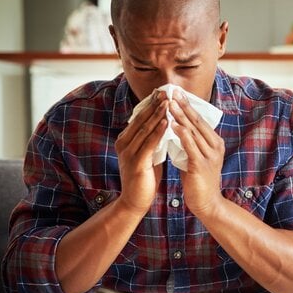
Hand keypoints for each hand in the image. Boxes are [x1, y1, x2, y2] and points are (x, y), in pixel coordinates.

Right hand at [115, 94, 167, 214]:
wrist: (135, 201)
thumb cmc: (144, 178)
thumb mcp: (147, 154)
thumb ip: (151, 140)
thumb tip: (163, 125)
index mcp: (126, 140)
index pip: (139, 117)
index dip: (151, 104)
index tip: (162, 92)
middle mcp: (124, 143)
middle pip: (141, 119)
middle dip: (154, 104)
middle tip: (166, 91)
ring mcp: (129, 152)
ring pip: (145, 128)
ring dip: (157, 114)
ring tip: (168, 101)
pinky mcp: (136, 162)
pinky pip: (149, 143)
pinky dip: (158, 131)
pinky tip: (167, 122)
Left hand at [168, 92, 225, 217]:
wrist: (207, 203)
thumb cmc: (198, 180)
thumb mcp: (195, 157)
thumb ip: (189, 143)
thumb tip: (176, 127)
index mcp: (214, 142)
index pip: (199, 120)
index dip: (188, 105)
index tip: (176, 93)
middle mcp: (215, 146)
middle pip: (197, 121)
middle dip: (184, 105)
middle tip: (172, 91)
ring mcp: (210, 155)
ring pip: (193, 132)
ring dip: (181, 116)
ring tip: (169, 104)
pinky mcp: (201, 166)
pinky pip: (191, 147)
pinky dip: (182, 135)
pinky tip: (174, 126)